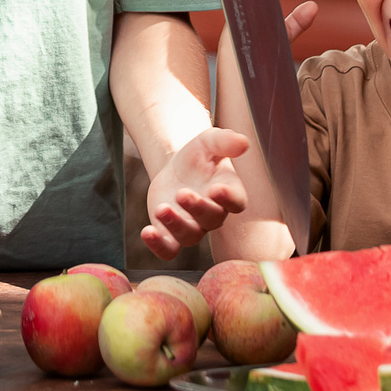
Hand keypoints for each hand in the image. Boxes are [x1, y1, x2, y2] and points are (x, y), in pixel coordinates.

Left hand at [140, 126, 251, 258]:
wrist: (176, 166)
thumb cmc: (199, 154)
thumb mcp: (209, 141)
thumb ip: (225, 141)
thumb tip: (243, 143)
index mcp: (229, 192)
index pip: (236, 201)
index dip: (228, 198)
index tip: (216, 189)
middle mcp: (213, 214)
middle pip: (211, 220)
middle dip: (197, 208)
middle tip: (182, 193)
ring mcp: (192, 226)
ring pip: (189, 237)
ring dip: (175, 225)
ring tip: (161, 208)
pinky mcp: (170, 234)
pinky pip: (168, 250)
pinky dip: (158, 246)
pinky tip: (146, 232)